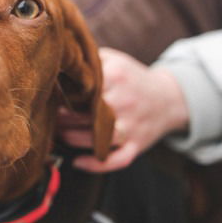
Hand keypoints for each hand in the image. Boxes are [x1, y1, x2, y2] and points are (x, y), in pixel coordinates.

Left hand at [58, 48, 188, 171]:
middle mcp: (125, 102)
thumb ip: (90, 59)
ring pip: (96, 138)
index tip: (53, 95)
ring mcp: (132, 127)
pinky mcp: (138, 145)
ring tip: (60, 132)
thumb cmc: (133, 79)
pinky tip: (78, 162)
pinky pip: (117, 160)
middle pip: (85, 114)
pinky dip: (97, 164)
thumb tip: (59, 58)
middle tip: (51, 115)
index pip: (81, 88)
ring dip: (72, 138)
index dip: (63, 94)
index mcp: (117, 77)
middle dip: (63, 117)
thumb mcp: (114, 60)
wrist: (170, 98)